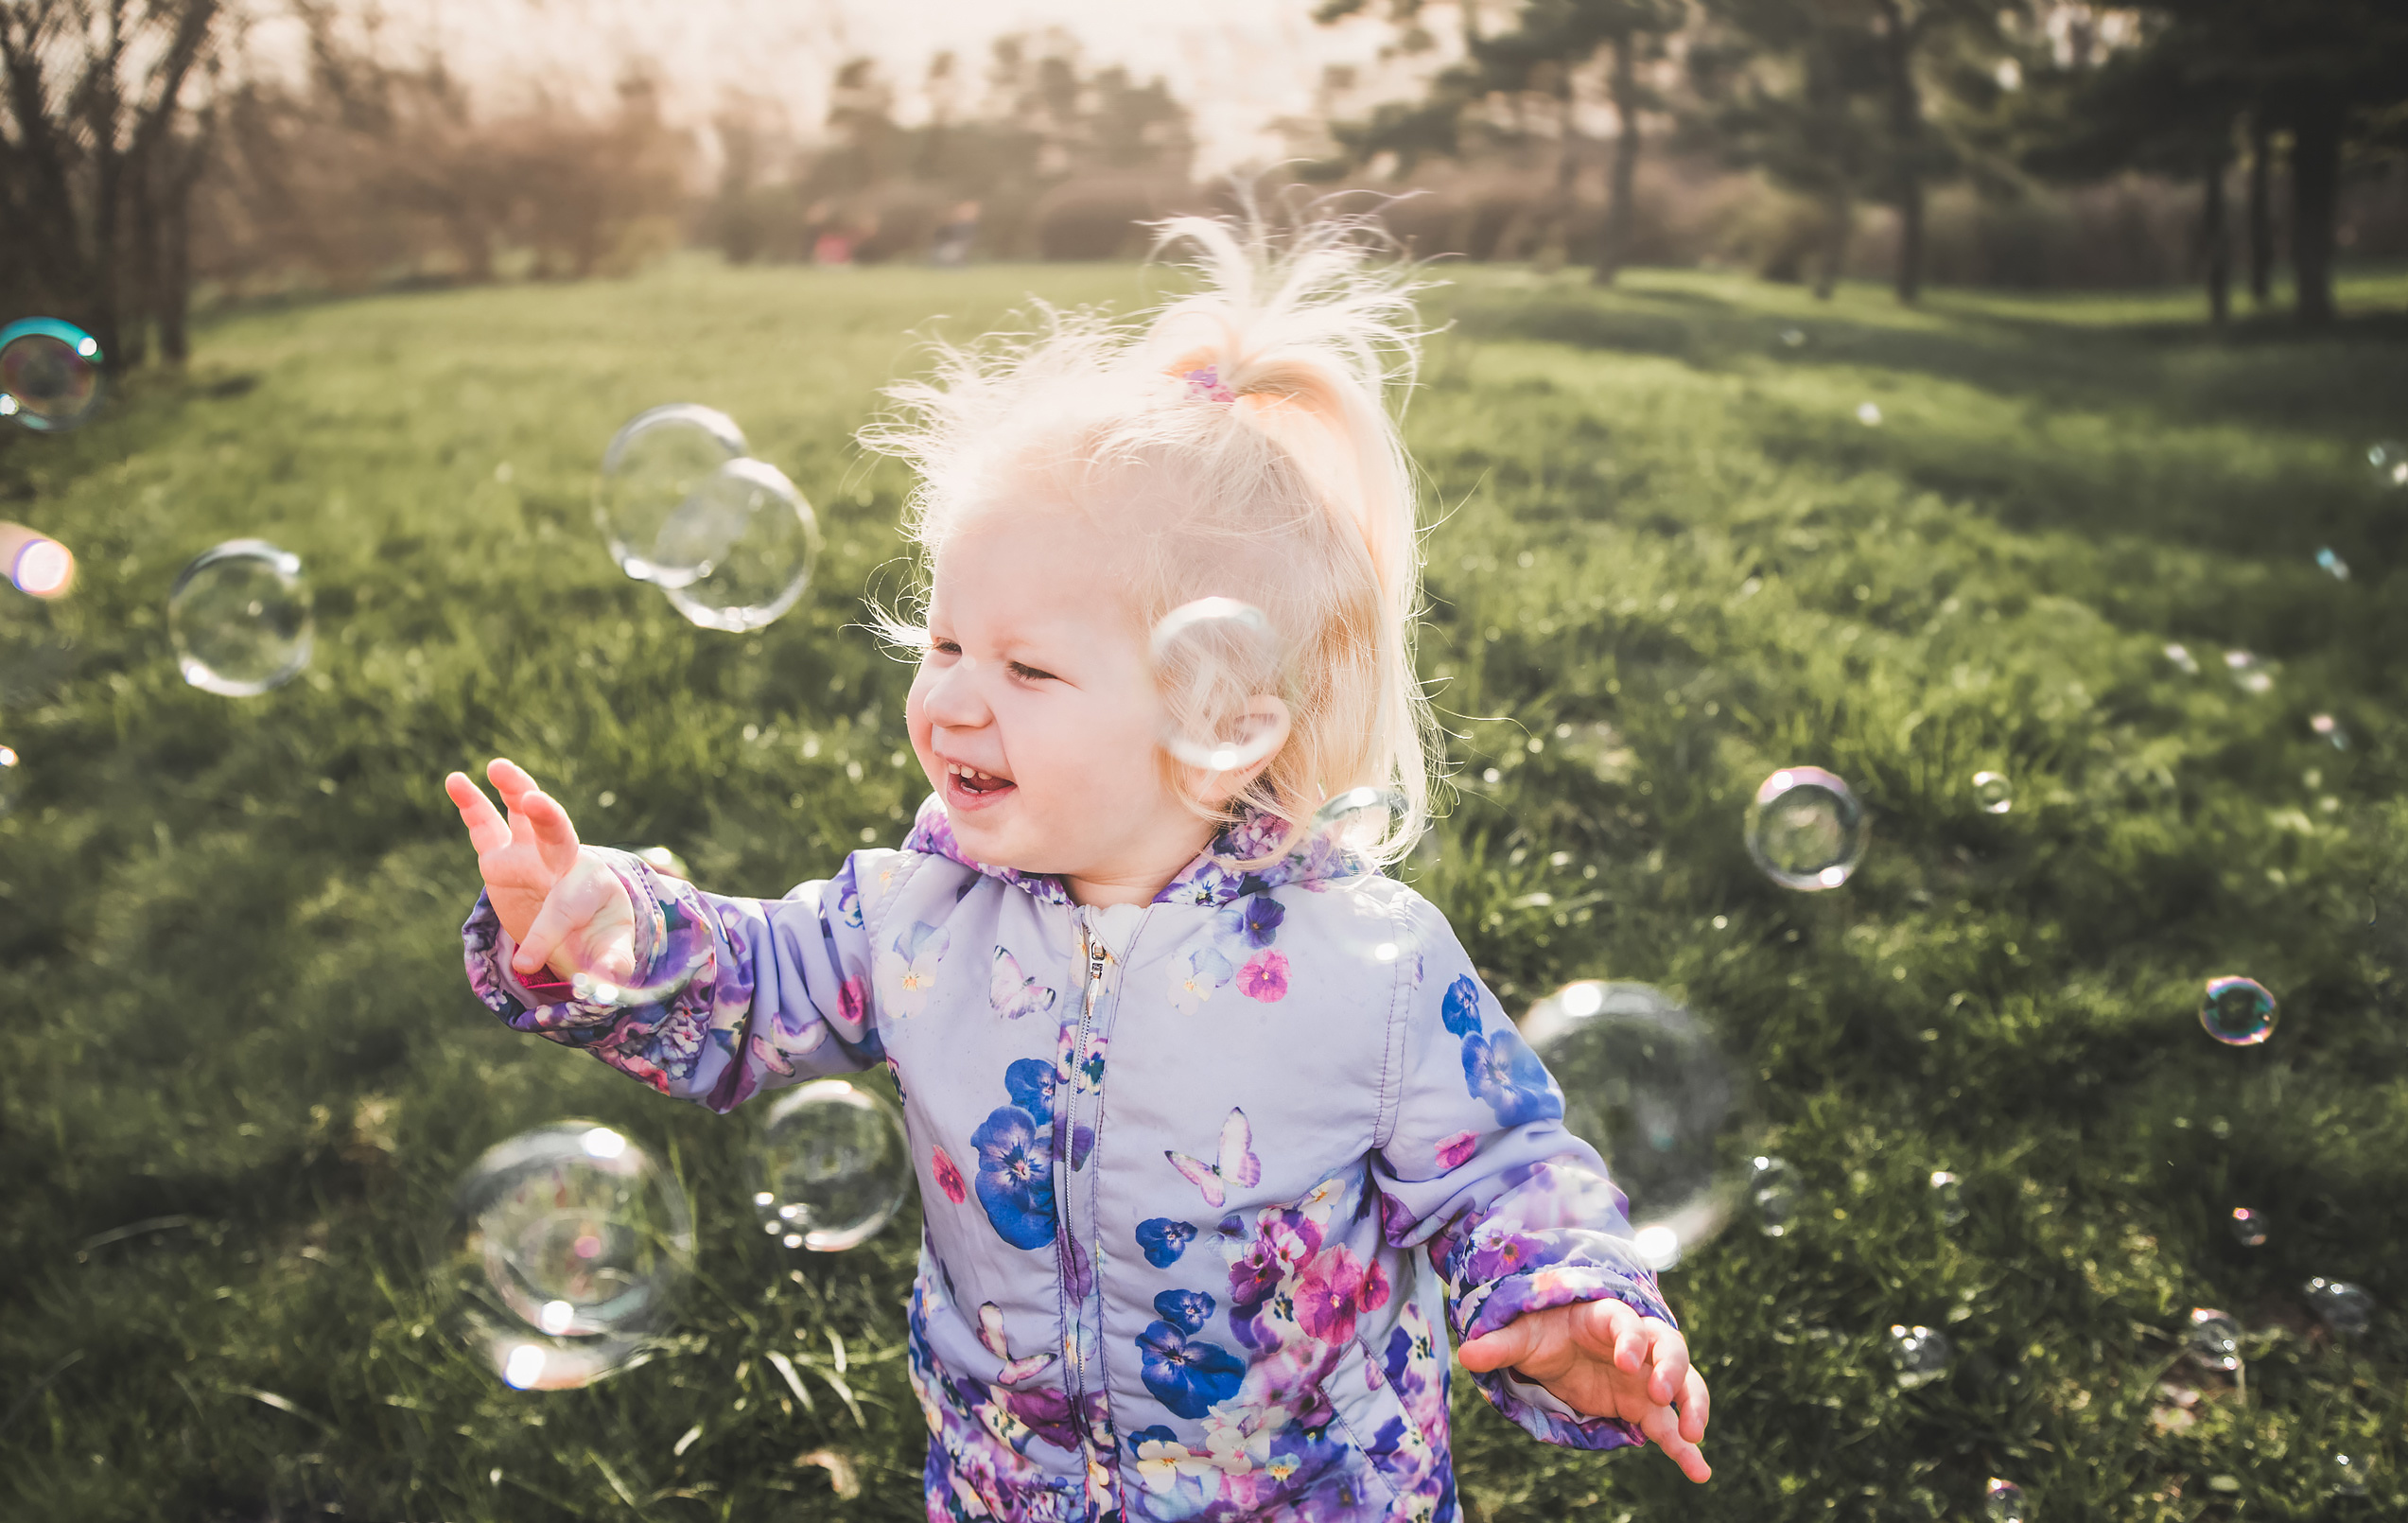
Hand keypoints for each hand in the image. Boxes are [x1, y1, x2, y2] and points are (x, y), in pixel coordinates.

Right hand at [443, 758, 634, 986]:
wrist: (580, 920)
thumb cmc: (598, 934)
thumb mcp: (609, 951)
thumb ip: (612, 962)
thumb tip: (610, 982)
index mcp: (589, 885)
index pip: (563, 907)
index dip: (545, 935)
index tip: (527, 964)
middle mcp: (560, 861)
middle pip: (556, 833)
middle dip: (547, 817)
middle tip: (534, 801)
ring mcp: (529, 854)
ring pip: (523, 815)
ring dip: (514, 788)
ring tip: (498, 766)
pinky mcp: (500, 857)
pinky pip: (485, 826)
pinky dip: (471, 804)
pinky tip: (456, 780)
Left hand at [1457, 1299, 1710, 1482]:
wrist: (1554, 1348)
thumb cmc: (1542, 1331)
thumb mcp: (1521, 1336)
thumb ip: (1500, 1344)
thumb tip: (1466, 1353)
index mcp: (1605, 1317)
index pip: (1626, 1322)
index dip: (1630, 1338)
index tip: (1625, 1360)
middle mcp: (1636, 1344)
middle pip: (1668, 1347)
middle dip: (1670, 1369)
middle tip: (1661, 1393)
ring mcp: (1645, 1376)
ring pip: (1683, 1384)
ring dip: (1692, 1405)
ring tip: (1693, 1435)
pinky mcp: (1644, 1405)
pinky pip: (1670, 1426)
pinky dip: (1685, 1448)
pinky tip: (1699, 1472)